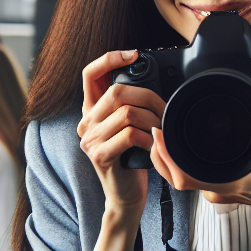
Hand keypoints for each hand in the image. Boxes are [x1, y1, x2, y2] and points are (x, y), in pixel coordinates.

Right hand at [77, 50, 165, 225]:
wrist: (126, 196)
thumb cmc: (132, 160)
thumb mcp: (129, 128)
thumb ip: (130, 106)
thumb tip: (150, 82)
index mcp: (91, 111)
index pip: (90, 74)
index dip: (109, 58)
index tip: (132, 54)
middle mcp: (85, 123)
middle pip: (117, 91)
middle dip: (149, 98)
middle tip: (164, 112)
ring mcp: (90, 140)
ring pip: (126, 113)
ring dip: (152, 120)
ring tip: (161, 131)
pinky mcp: (100, 156)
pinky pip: (129, 135)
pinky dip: (147, 138)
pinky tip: (153, 145)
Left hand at [150, 93, 250, 216]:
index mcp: (233, 180)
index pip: (188, 175)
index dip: (169, 157)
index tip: (161, 136)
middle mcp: (219, 188)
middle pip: (176, 177)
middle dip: (161, 154)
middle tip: (156, 130)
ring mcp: (214, 191)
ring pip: (178, 180)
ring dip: (165, 159)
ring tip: (161, 136)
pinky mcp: (213, 188)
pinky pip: (187, 178)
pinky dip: (175, 163)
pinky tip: (174, 149)